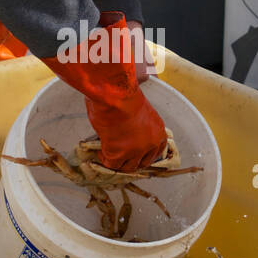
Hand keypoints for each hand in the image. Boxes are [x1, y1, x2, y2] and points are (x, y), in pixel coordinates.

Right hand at [40, 14, 166, 170]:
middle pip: (143, 162)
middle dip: (132, 161)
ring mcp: (136, 150)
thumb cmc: (123, 89)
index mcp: (158, 129)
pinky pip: (111, 164)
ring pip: (127, 167)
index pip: (157, 151)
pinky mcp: (119, 153)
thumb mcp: (136, 103)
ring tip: (107, 155)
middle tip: (119, 158)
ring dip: (117, 162)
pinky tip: (99, 153)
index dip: (145, 154)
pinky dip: (104, 160)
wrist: (114, 91)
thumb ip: (135, 114)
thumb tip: (133, 99)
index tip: (135, 153)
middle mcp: (151, 143)